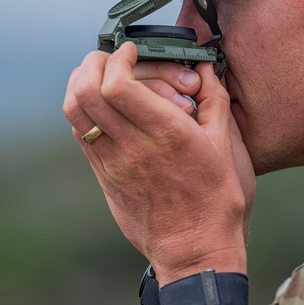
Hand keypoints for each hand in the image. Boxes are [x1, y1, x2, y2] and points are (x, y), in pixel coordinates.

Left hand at [63, 43, 254, 282]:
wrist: (195, 253)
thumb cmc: (218, 201)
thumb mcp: (227, 147)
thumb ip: (215, 100)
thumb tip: (205, 66)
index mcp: (167, 134)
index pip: (117, 84)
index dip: (118, 58)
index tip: (131, 52)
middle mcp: (134, 147)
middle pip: (86, 91)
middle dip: (93, 64)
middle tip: (111, 59)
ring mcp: (114, 164)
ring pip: (76, 113)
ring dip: (82, 85)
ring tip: (101, 78)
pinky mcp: (106, 178)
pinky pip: (82, 136)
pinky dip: (86, 112)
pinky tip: (106, 108)